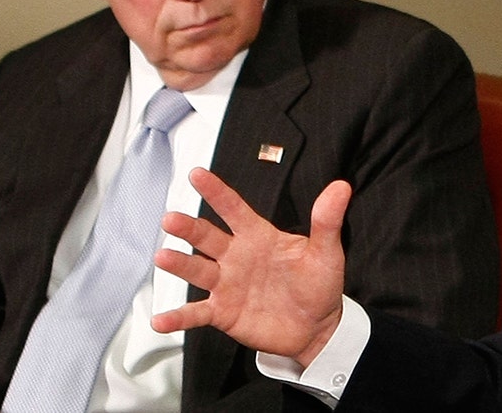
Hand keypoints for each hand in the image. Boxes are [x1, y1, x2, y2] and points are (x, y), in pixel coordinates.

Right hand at [151, 168, 351, 367]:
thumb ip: (327, 220)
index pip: (233, 208)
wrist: (317, 327)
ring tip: (163, 256)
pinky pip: (196, 314)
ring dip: (179, 264)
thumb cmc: (319, 285)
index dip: (216, 191)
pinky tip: (161, 320)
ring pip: (197, 270)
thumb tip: (340, 187)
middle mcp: (236, 256)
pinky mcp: (223, 312)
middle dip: (188, 227)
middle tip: (171, 218)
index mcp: (258, 236)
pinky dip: (177, 317)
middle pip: (207, 237)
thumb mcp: (326, 252)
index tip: (197, 174)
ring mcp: (227, 284)